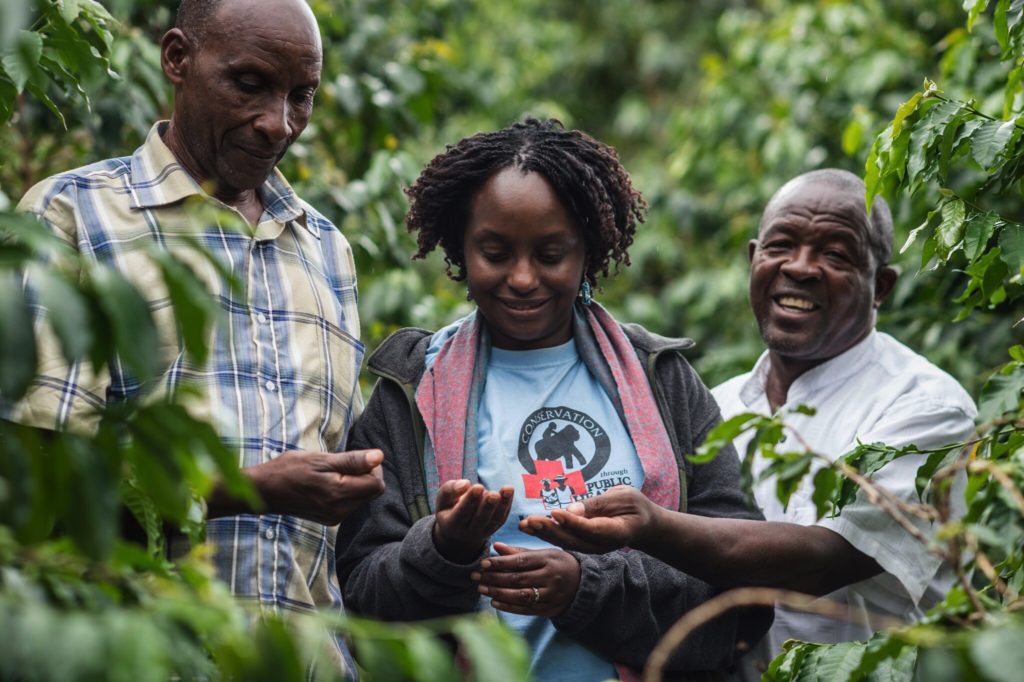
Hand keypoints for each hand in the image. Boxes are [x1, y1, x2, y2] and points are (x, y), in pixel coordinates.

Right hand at [213, 449, 384, 524]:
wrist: (263, 491)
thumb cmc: (289, 469)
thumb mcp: (321, 459)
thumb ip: (353, 460)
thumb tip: (379, 456)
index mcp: (339, 494)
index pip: (377, 484)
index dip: (373, 468)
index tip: (357, 458)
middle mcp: (340, 511)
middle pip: (372, 492)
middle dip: (365, 475)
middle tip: (342, 463)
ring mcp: (334, 518)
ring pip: (361, 498)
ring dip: (354, 482)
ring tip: (330, 473)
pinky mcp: (329, 519)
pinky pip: (349, 503)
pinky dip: (345, 491)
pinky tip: (327, 483)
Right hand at [432, 480, 513, 562]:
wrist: (456, 531)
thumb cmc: (448, 508)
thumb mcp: (442, 499)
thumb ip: (450, 490)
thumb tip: (465, 484)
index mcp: (452, 524)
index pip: (462, 512)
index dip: (470, 500)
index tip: (478, 487)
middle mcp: (468, 532)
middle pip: (480, 518)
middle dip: (488, 505)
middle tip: (494, 494)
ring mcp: (483, 532)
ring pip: (494, 519)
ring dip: (502, 504)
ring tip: (508, 489)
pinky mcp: (494, 528)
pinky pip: (501, 518)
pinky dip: (507, 504)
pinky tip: (510, 491)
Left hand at [473, 543, 580, 617]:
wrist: (583, 584)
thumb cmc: (558, 564)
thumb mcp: (544, 553)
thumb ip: (519, 552)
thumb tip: (496, 546)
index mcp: (548, 559)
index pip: (520, 562)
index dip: (500, 563)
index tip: (483, 563)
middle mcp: (551, 577)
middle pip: (518, 579)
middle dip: (493, 578)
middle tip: (475, 577)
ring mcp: (551, 595)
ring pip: (520, 596)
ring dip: (497, 593)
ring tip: (481, 589)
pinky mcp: (549, 609)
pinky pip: (526, 609)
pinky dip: (508, 607)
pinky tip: (494, 602)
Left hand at [518, 485, 658, 553]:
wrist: (643, 525)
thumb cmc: (635, 506)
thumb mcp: (623, 497)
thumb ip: (598, 504)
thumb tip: (571, 509)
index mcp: (616, 532)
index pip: (590, 528)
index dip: (572, 522)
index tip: (554, 513)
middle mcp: (601, 544)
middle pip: (573, 539)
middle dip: (549, 530)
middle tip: (529, 521)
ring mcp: (592, 547)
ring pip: (565, 541)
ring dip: (543, 533)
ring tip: (524, 525)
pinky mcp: (584, 544)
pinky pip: (564, 539)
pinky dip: (546, 533)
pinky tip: (530, 527)